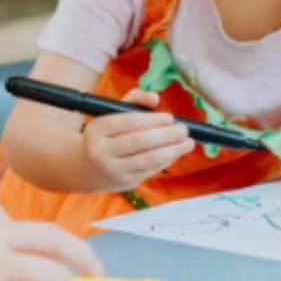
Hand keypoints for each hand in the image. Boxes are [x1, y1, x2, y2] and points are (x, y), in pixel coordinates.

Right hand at [81, 90, 195, 191]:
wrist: (91, 167)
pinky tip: (177, 152)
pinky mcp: (125, 183)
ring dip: (172, 150)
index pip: (127, 122)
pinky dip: (167, 160)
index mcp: (96, 130)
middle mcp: (100, 152)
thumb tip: (155, 98)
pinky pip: (150, 170)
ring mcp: (112, 170)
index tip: (170, 117)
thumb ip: (135, 100)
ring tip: (188, 142)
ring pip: (147, 159)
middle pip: (138, 142)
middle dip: (165, 135)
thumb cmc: (109, 134)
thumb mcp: (115, 113)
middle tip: (184, 129)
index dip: (151, 120)